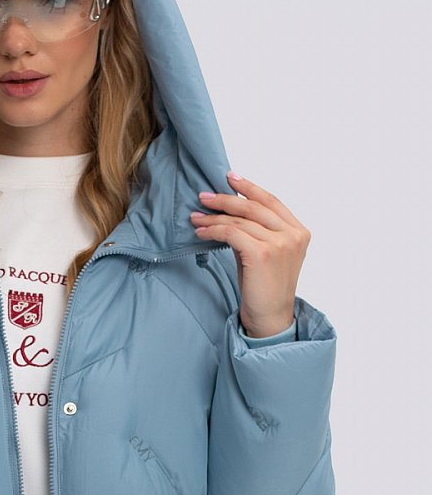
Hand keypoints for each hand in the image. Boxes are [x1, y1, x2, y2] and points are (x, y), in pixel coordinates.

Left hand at [190, 171, 310, 337]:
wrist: (270, 317)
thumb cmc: (265, 287)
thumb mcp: (265, 253)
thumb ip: (255, 232)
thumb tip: (229, 211)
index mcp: (299, 231)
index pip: (271, 202)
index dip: (250, 188)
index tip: (231, 178)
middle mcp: (293, 235)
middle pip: (254, 207)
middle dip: (226, 199)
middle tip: (204, 196)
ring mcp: (280, 243)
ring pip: (240, 220)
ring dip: (214, 217)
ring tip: (196, 217)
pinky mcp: (262, 253)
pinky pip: (231, 233)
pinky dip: (214, 230)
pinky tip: (201, 231)